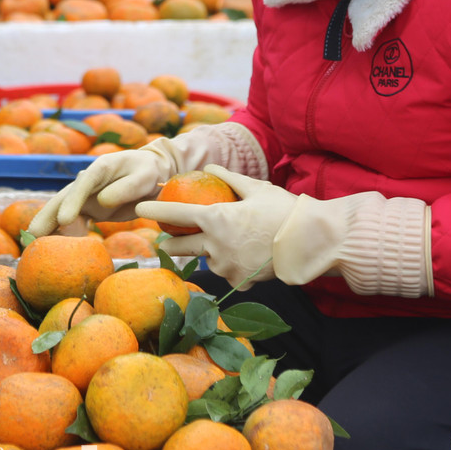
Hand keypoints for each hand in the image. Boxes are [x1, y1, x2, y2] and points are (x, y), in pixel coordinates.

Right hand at [27, 144, 176, 237]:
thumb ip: (126, 188)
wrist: (151, 173)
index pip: (82, 184)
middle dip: (47, 217)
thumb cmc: (148, 172)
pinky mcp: (87, 209)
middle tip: (32, 237)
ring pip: (61, 212)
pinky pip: (72, 223)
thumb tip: (102, 202)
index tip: (64, 220)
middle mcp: (86, 182)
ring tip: (34, 248)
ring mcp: (84, 196)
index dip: (71, 202)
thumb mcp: (144, 177)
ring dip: (48, 228)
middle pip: (62, 199)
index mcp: (100, 169)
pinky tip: (55, 252)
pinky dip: (62, 235)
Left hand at [137, 164, 297, 287]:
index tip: (139, 209)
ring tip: (228, 245)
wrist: (311, 242)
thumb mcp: (255, 187)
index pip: (175, 215)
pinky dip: (234, 266)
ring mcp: (227, 267)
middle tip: (164, 242)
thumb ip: (228, 178)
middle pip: (181, 247)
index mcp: (216, 219)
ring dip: (211, 254)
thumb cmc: (283, 210)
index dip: (155, 211)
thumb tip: (209, 167)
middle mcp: (215, 246)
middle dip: (170, 244)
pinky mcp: (240, 282)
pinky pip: (230, 273)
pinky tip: (248, 258)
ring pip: (209, 260)